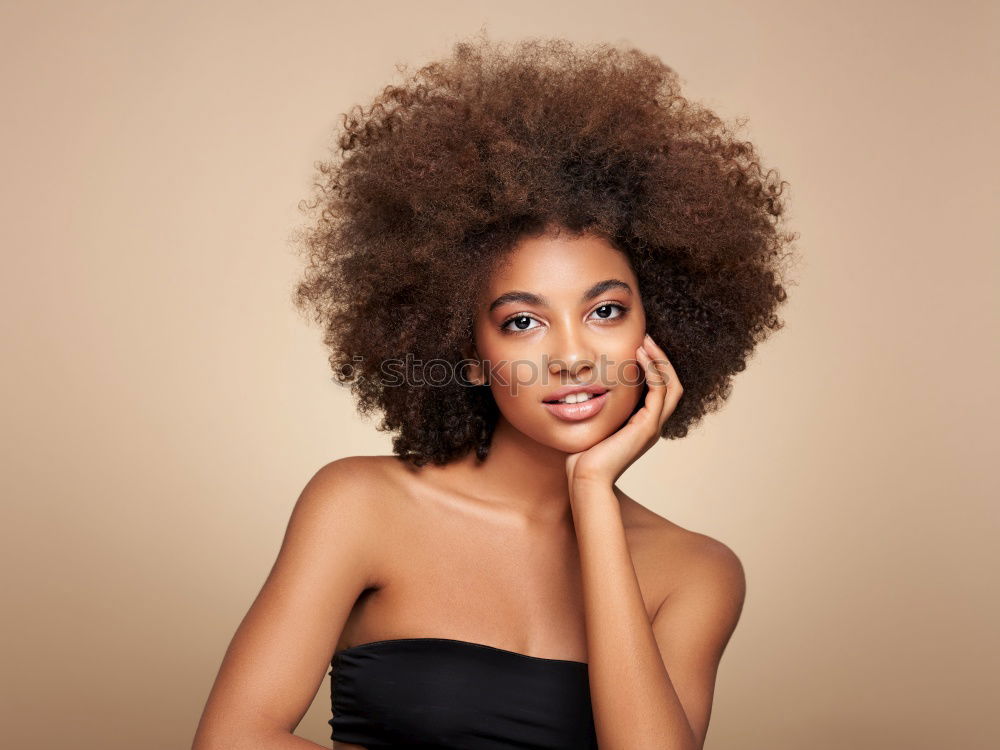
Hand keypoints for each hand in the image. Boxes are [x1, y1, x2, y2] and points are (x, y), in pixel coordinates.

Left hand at [566, 333, 682, 488]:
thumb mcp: (595, 422)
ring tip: (645, 341)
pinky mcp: (646, 427)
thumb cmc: (583, 455)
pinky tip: (640, 355)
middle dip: (661, 359)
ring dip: (660, 360)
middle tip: (646, 337)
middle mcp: (652, 424)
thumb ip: (599, 406)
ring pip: (671, 385)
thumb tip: (585, 387)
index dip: (654, 366)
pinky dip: (653, 370)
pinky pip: (659, 391)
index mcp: (642, 424)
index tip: (639, 344)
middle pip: (672, 384)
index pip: (660, 389)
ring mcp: (652, 426)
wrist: (585, 477)